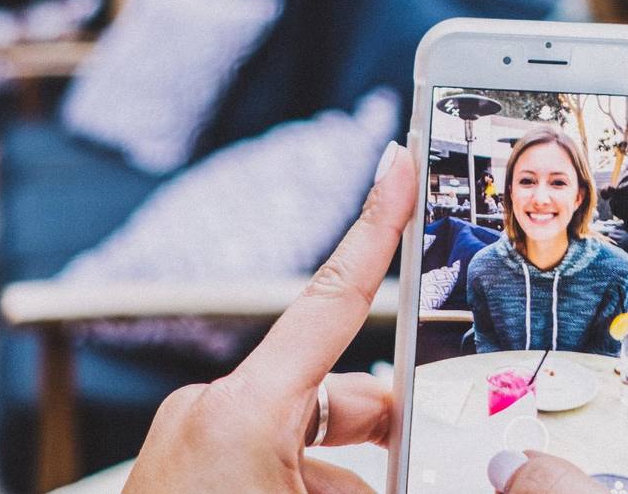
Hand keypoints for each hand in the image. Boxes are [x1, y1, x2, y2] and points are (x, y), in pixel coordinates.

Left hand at [124, 142, 415, 492]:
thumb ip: (385, 476)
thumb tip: (445, 469)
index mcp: (243, 412)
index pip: (333, 298)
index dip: (377, 225)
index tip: (399, 166)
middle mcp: (211, 411)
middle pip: (334, 391)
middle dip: (385, 428)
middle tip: (428, 456)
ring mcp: (191, 440)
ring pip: (303, 435)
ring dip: (347, 473)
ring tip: (371, 493)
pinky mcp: (182, 468)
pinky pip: (268, 458)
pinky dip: (308, 482)